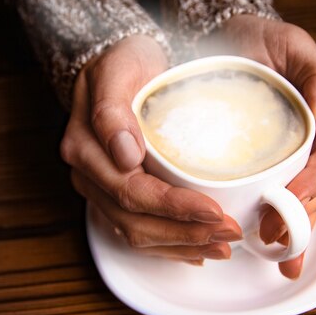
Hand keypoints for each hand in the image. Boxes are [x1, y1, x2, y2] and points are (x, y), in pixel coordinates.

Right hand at [60, 35, 242, 264]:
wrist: (123, 64)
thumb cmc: (124, 63)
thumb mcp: (117, 69)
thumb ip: (112, 110)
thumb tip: (125, 155)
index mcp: (85, 150)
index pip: (132, 191)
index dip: (173, 207)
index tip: (213, 210)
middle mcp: (89, 176)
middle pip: (135, 221)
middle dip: (185, 233)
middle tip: (230, 232)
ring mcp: (100, 190)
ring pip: (138, 234)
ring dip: (182, 246)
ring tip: (221, 246)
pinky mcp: (115, 197)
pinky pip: (139, 231)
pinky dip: (170, 246)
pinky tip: (198, 251)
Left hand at [199, 15, 315, 277]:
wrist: (225, 38)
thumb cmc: (262, 40)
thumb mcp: (294, 46)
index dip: (313, 183)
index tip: (291, 199)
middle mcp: (313, 139)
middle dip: (299, 217)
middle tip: (275, 237)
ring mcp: (289, 153)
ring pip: (300, 198)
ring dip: (290, 228)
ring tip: (274, 251)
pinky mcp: (263, 161)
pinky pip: (273, 193)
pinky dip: (273, 219)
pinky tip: (266, 243)